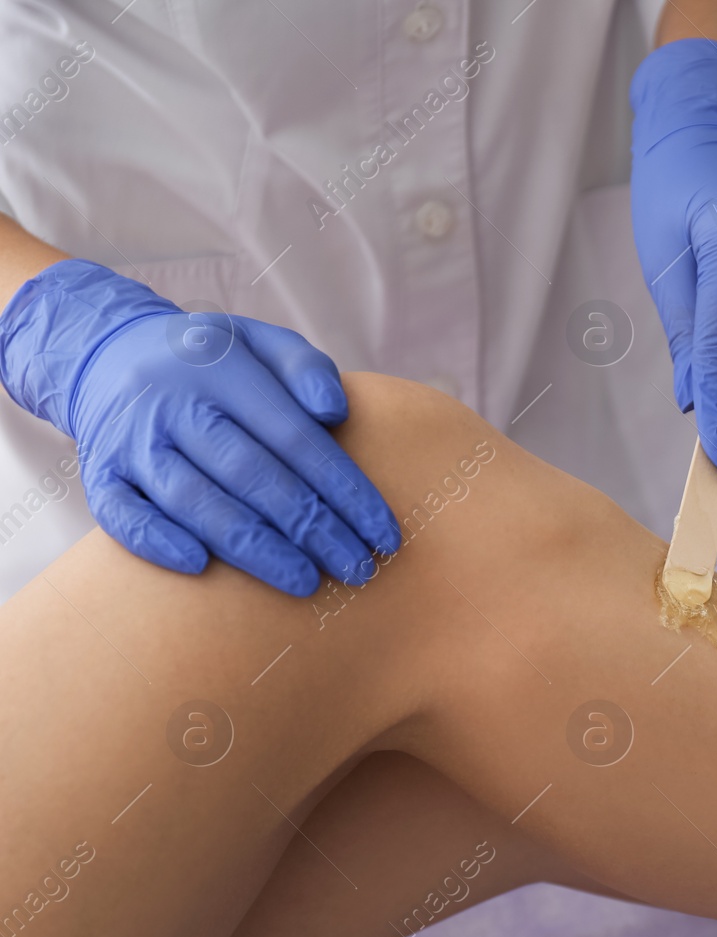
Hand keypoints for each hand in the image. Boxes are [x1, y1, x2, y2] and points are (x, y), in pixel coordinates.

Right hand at [0, 260, 400, 594]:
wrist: (106, 353)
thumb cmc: (210, 361)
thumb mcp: (260, 342)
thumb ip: (306, 369)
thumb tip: (337, 413)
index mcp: (225, 372)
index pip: (296, 438)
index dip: (345, 490)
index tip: (383, 534)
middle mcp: (175, 405)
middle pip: (253, 476)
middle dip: (312, 529)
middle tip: (358, 570)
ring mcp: (133, 441)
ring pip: (196, 502)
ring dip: (253, 548)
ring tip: (305, 583)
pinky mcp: (101, 472)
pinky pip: (122, 515)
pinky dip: (158, 541)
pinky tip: (201, 568)